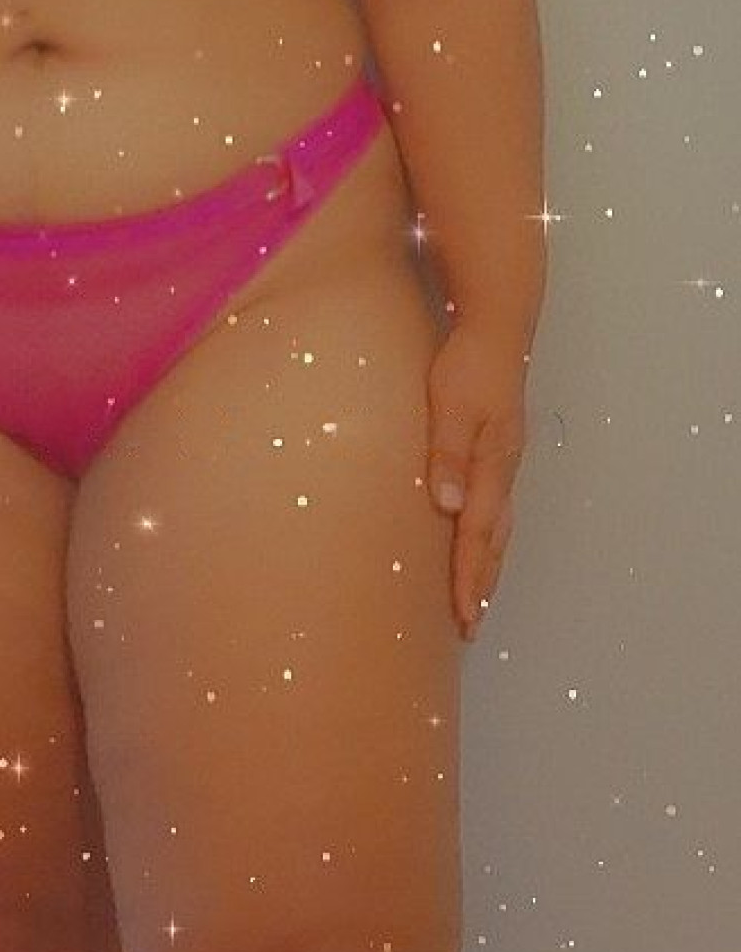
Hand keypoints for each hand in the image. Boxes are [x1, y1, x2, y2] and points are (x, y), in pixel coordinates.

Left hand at [425, 322, 529, 642]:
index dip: (468, 577)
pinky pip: (495, 508)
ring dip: (487, 567)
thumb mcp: (451, 405)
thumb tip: (447, 505)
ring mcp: (504, 463)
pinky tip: (477, 545)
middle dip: (481, 585)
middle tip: (469, 626)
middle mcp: (503, 470)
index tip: (462, 615)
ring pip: (499, 528)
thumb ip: (447, 454)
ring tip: (475, 600)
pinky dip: (488, 539)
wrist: (498, 326)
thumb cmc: (469, 363)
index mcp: (493, 464)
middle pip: (494, 541)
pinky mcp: (498, 453)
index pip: (477, 534)